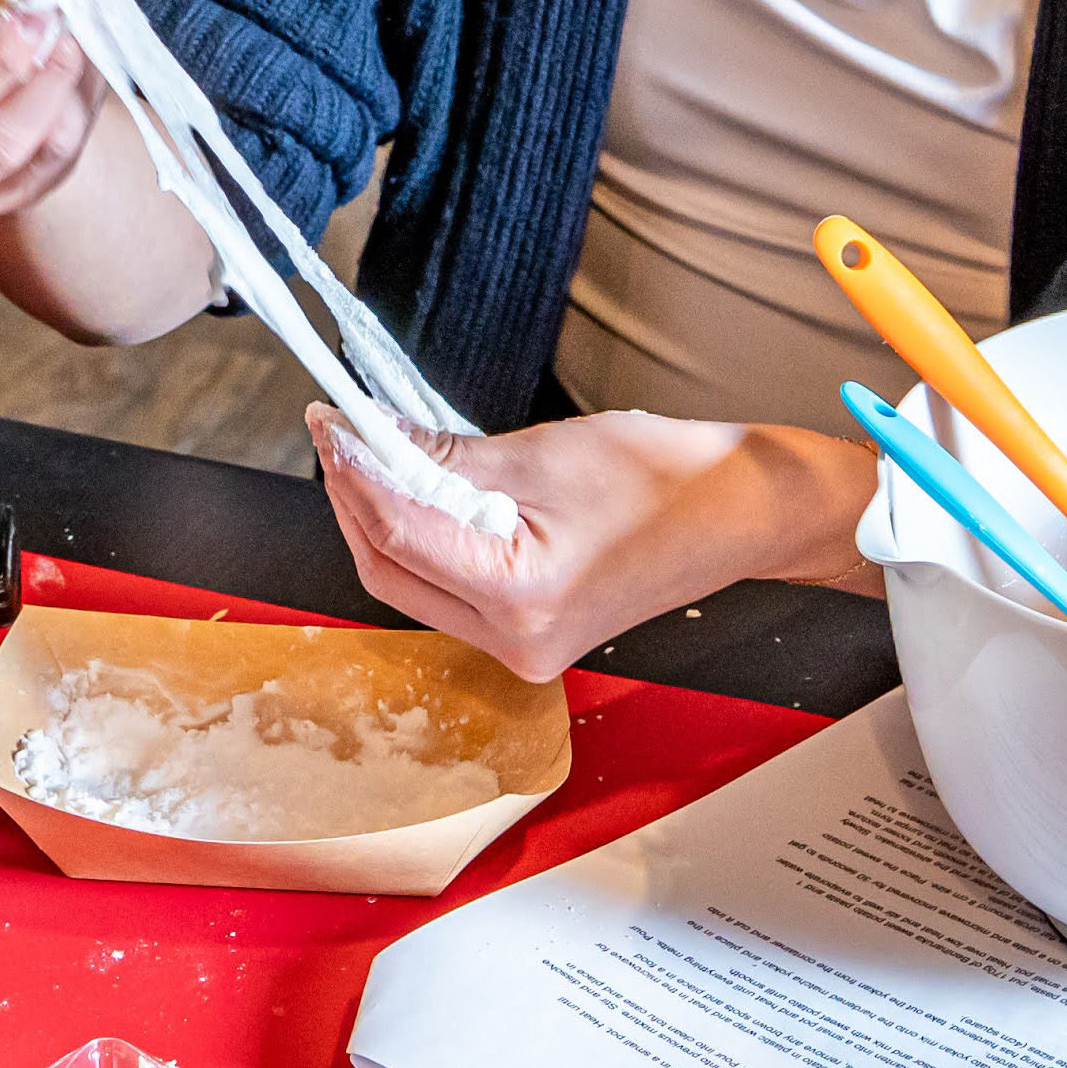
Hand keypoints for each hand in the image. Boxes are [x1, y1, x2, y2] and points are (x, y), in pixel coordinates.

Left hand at [312, 402, 883, 678]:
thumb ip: (442, 458)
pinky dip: (424, 538)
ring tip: (369, 452)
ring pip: (412, 585)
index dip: (351, 471)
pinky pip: (449, 588)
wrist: (739, 512)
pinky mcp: (530, 634)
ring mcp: (523, 647)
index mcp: (521, 599)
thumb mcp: (540, 454)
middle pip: (391, 572)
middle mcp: (516, 642)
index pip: (399, 533)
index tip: (327, 420)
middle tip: (338, 433)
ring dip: (383, 518)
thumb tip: (368, 437)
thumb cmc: (664, 477)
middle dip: (354, 500)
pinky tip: (414, 489)